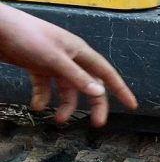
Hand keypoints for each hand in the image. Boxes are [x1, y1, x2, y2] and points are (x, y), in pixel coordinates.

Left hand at [0, 3, 136, 126]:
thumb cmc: (26, 37)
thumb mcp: (54, 59)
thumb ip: (76, 77)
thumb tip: (99, 94)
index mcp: (80, 52)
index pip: (106, 73)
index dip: (120, 89)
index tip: (132, 105)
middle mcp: (70, 58)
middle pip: (89, 85)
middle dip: (94, 105)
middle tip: (96, 124)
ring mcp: (53, 63)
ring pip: (66, 89)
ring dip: (64, 105)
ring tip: (57, 120)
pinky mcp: (36, 66)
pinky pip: (45, 86)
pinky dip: (42, 97)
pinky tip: (36, 106)